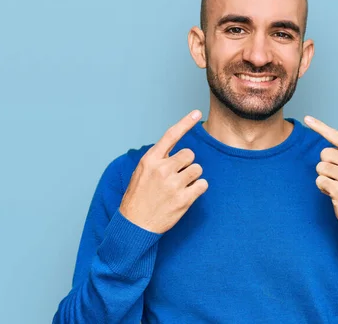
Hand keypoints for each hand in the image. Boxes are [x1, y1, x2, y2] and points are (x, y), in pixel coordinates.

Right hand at [119, 110, 208, 233]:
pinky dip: (198, 189)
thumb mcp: (142, 173)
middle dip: (187, 164)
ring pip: (198, 169)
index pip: (170, 135)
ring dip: (193, 177)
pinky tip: (187, 195)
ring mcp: (173, 185)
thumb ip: (158, 159)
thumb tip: (176, 148)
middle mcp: (162, 169)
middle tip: (177, 176)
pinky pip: (202, 185)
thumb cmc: (139, 197)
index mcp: (150, 160)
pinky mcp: (183, 199)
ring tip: (180, 187)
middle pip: (190, 154)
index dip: (185, 122)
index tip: (196, 112)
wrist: (134, 225)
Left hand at [305, 115, 337, 227]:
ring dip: (325, 178)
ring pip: (320, 167)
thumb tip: (326, 137)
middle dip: (326, 165)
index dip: (320, 126)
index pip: (337, 136)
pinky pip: (319, 181)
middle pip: (324, 153)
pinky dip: (323, 188)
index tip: (307, 118)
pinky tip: (335, 194)